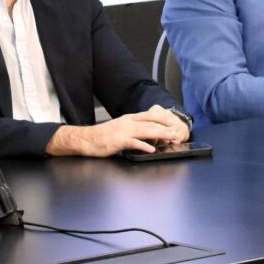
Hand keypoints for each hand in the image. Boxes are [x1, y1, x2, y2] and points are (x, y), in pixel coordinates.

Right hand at [46, 107, 188, 156]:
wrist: (87, 139)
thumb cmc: (103, 136)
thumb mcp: (121, 128)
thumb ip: (134, 130)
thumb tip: (149, 135)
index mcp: (129, 118)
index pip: (150, 115)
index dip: (163, 119)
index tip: (174, 124)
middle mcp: (128, 122)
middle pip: (151, 123)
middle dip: (166, 128)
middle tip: (177, 134)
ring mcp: (123, 131)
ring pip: (145, 130)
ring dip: (159, 134)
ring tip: (170, 139)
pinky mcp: (118, 141)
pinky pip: (133, 142)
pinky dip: (143, 145)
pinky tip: (151, 148)